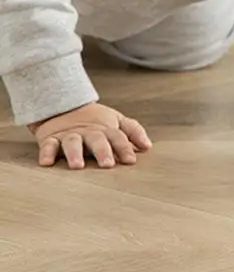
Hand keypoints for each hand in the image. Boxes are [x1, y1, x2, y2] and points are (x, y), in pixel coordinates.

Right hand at [28, 102, 151, 168]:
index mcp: (106, 129)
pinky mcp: (51, 138)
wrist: (65, 105)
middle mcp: (89, 132)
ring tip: (77, 166)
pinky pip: (48, 145)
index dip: (125, 147)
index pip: (118, 137)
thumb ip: (133, 132)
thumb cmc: (95, 120)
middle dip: (103, 151)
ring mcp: (70, 134)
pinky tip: (47, 163)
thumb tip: (148, 146)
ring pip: (72, 143)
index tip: (131, 160)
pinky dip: (46, 153)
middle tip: (107, 165)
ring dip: (75, 153)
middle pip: (97, 140)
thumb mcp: (116, 121)